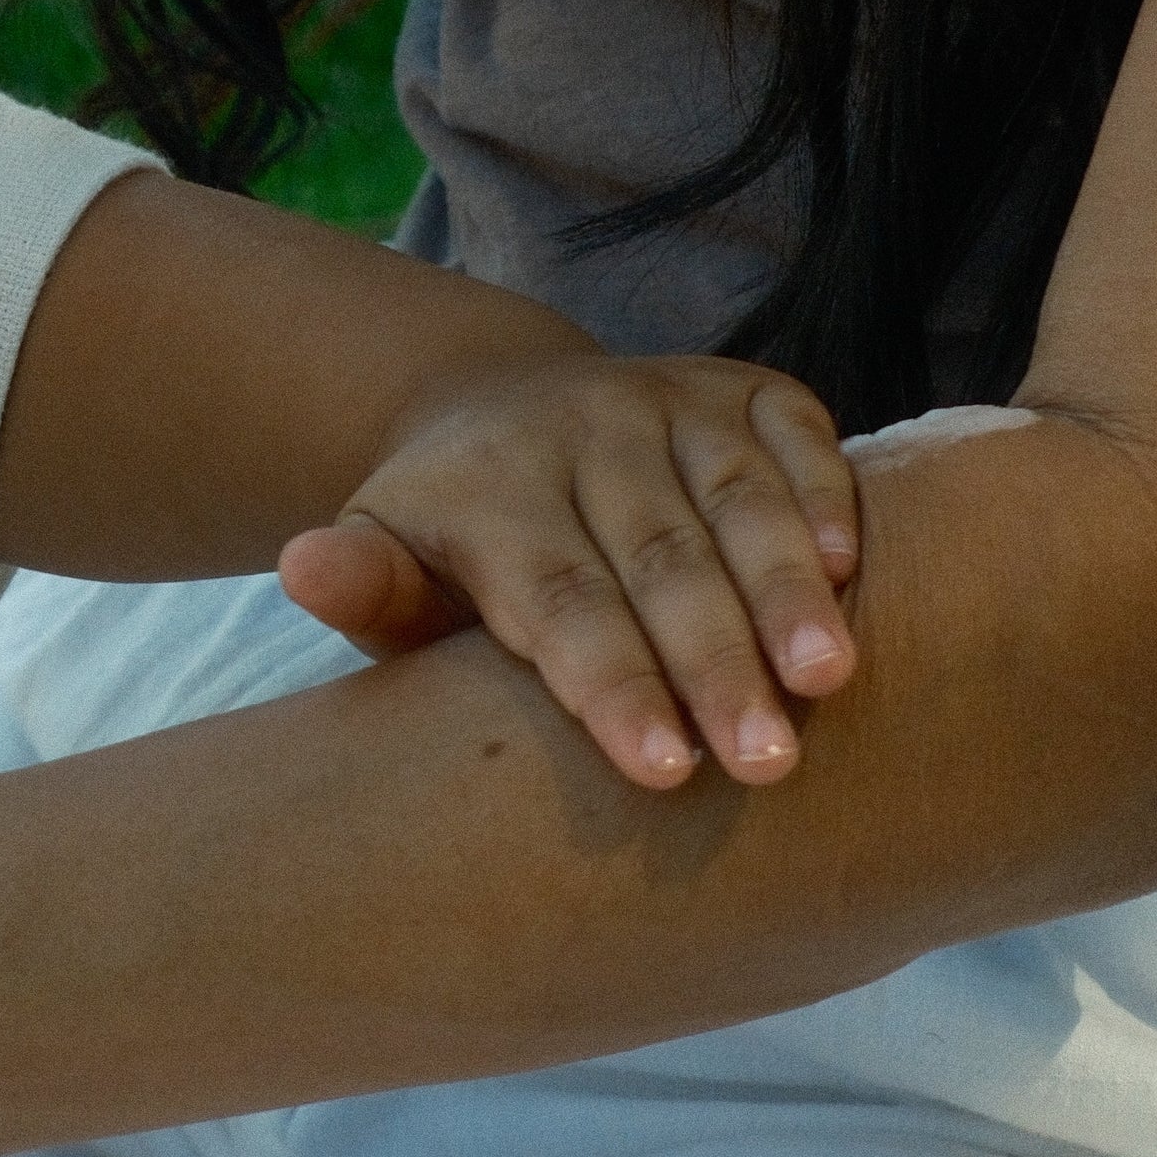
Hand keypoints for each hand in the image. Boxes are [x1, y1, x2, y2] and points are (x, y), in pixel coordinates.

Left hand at [278, 354, 861, 789]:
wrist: (496, 411)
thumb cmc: (454, 544)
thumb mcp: (390, 563)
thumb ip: (365, 586)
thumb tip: (303, 570)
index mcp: (490, 489)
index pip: (557, 599)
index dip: (611, 684)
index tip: (662, 771)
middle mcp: (582, 429)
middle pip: (657, 557)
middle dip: (715, 662)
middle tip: (767, 762)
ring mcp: (666, 399)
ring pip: (736, 496)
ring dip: (787, 589)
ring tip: (829, 680)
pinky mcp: (740, 385)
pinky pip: (796, 432)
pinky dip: (827, 493)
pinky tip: (853, 568)